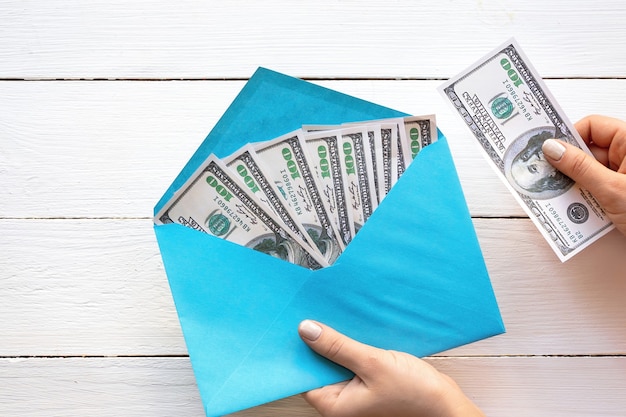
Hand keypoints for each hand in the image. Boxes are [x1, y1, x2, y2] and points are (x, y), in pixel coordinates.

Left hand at [298, 320, 484, 416]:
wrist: (446, 403)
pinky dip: (352, 345)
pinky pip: (351, 360)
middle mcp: (341, 401)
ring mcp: (354, 392)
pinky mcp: (367, 382)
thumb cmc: (415, 394)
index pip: (303, 374)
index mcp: (335, 405)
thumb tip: (307, 330)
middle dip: (321, 341)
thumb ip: (338, 346)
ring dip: (339, 341)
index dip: (300, 349)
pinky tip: (356, 331)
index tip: (298, 323)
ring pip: (336, 360)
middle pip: (318, 365)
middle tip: (320, 313)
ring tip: (340, 319)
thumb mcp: (373, 363)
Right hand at [542, 115, 625, 235]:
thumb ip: (579, 167)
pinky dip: (587, 197)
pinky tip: (579, 210)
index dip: (568, 138)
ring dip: (576, 185)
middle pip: (588, 150)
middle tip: (547, 178)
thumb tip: (552, 148)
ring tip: (564, 199)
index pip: (591, 127)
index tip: (547, 153)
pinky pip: (599, 187)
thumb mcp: (612, 190)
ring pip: (590, 171)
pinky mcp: (625, 192)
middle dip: (568, 166)